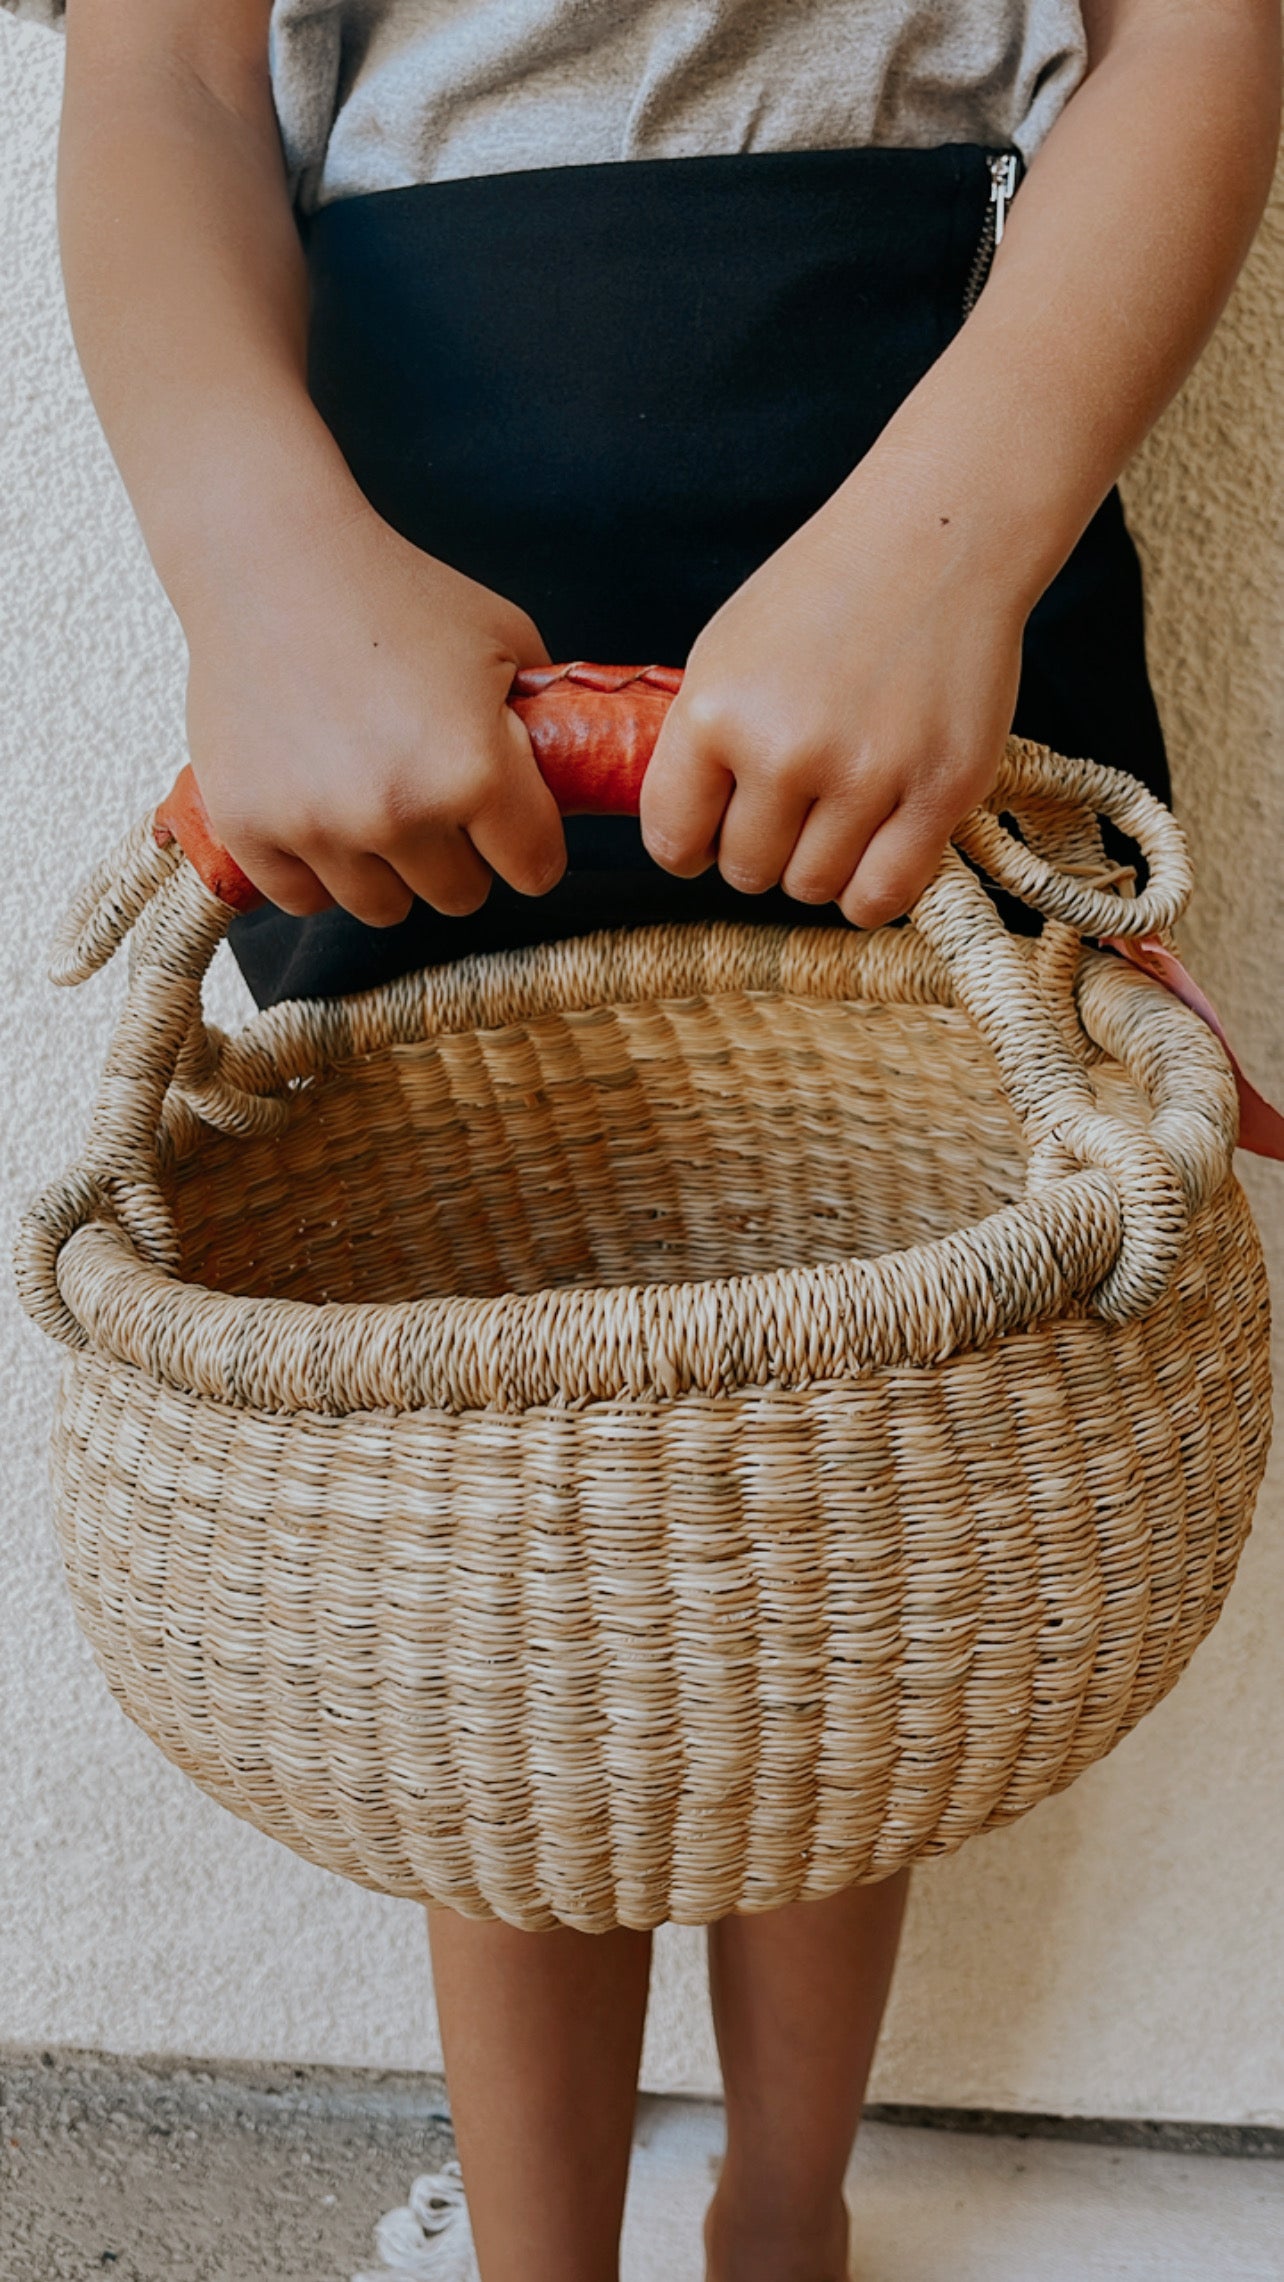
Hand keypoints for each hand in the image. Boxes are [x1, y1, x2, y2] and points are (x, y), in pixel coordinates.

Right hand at [182, 496, 564, 922]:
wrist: (268, 557)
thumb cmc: (394, 591)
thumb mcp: (505, 639)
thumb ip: (548, 720)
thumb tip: (579, 774)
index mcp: (475, 771)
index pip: (534, 870)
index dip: (528, 842)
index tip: (508, 818)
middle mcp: (397, 811)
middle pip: (459, 896)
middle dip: (458, 854)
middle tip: (431, 793)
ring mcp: (317, 826)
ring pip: (383, 908)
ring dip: (389, 868)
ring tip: (374, 798)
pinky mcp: (248, 828)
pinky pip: (305, 899)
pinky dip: (318, 870)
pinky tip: (320, 811)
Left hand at [639, 469, 1025, 926]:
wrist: (937, 537)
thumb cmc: (828, 591)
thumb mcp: (727, 652)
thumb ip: (700, 745)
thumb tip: (687, 834)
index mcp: (716, 712)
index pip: (673, 841)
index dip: (690, 845)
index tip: (711, 831)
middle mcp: (785, 751)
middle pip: (747, 872)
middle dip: (761, 849)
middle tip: (790, 805)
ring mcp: (867, 776)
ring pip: (813, 888)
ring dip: (818, 866)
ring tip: (836, 813)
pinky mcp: (940, 791)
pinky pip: (882, 896)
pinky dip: (869, 890)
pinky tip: (873, 849)